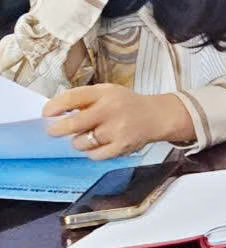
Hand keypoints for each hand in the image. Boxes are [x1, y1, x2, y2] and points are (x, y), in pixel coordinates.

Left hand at [44, 85, 190, 159]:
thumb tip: (54, 111)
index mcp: (105, 93)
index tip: (46, 113)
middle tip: (54, 131)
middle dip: (58, 129)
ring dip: (79, 141)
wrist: (157, 116)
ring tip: (89, 135)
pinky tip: (100, 143)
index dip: (55, 106)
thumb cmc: (126, 105)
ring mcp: (117, 129)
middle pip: (73, 124)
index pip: (73, 98)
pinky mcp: (121, 146)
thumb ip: (83, 99)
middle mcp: (111, 110)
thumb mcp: (107, 93)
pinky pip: (93, 155)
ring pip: (80, 143)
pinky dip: (93, 151)